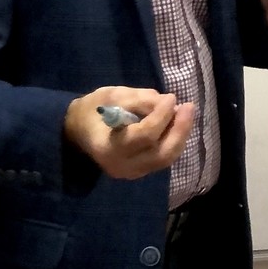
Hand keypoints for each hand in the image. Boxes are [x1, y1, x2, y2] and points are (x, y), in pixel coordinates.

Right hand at [64, 87, 192, 179]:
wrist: (79, 132)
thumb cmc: (93, 110)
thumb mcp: (111, 95)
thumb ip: (138, 99)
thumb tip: (167, 103)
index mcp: (107, 147)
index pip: (143, 136)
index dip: (161, 116)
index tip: (170, 97)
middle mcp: (120, 166)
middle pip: (160, 153)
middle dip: (179, 129)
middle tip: (189, 106)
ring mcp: (131, 173)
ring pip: (165, 159)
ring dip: (180, 135)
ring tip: (186, 113)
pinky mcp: (139, 172)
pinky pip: (162, 159)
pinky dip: (174, 141)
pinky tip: (178, 123)